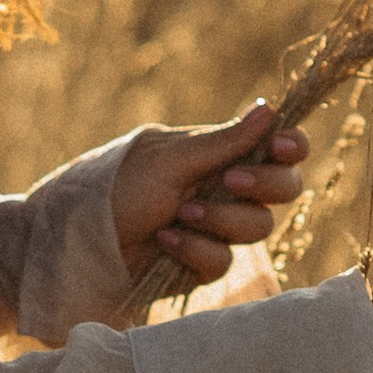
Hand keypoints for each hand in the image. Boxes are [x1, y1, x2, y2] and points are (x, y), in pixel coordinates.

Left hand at [110, 102, 308, 287]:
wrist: (80, 240)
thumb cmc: (119, 186)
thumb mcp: (171, 159)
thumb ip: (224, 142)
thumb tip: (269, 109)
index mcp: (221, 153)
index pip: (278, 147)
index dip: (292, 147)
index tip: (283, 147)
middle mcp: (227, 188)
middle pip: (284, 188)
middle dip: (263, 186)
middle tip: (229, 182)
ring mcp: (218, 226)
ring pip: (258, 227)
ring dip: (220, 220)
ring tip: (179, 214)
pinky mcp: (203, 263)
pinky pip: (223, 260)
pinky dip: (195, 249)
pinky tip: (165, 240)